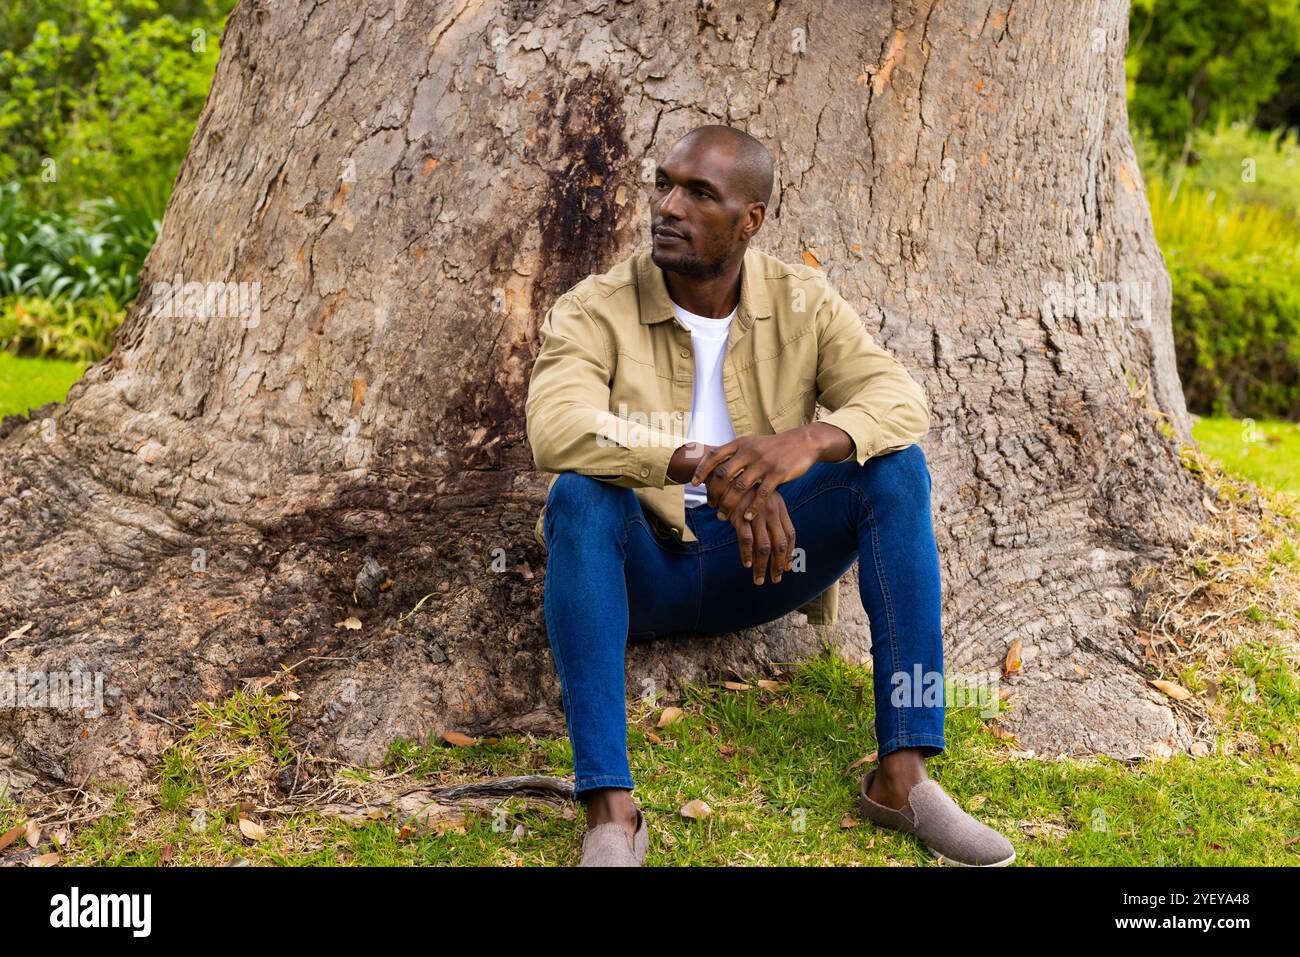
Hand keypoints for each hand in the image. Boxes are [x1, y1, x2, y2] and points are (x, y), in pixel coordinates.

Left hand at [691, 431, 820, 522]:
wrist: (802, 442)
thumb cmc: (773, 447)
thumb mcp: (751, 443)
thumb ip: (734, 453)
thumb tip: (711, 463)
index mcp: (740, 443)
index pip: (714, 455)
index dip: (701, 470)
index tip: (693, 483)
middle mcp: (749, 452)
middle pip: (723, 474)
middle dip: (713, 492)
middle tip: (710, 504)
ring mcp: (763, 463)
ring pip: (739, 487)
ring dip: (728, 504)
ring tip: (722, 516)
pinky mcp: (777, 474)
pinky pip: (761, 495)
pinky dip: (752, 508)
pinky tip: (746, 518)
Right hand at [730, 488, 795, 584]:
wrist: (728, 472)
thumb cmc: (745, 488)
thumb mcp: (764, 497)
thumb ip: (771, 514)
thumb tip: (775, 536)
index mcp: (780, 507)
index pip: (790, 534)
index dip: (790, 553)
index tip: (787, 567)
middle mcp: (771, 512)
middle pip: (780, 544)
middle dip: (778, 565)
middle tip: (776, 579)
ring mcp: (756, 515)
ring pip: (764, 547)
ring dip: (762, 566)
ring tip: (759, 580)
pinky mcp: (740, 517)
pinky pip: (746, 540)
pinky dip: (747, 554)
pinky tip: (746, 564)